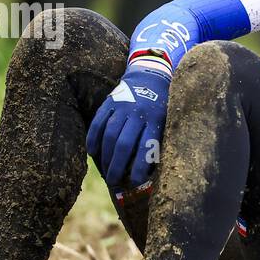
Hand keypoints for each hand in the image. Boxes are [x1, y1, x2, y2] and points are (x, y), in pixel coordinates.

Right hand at [86, 70, 170, 187]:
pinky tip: (92, 153)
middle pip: (124, 144)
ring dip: (105, 157)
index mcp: (155, 120)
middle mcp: (137, 113)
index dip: (139, 167)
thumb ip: (158, 141)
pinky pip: (97, 123)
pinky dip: (93, 139)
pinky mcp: (109, 102)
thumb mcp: (167, 121)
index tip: (135, 182)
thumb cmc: (161, 107)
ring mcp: (121, 106)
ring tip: (106, 172)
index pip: (145, 148)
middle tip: (114, 182)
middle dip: (118, 166)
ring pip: (109, 135)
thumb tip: (150, 171)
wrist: (150, 76)